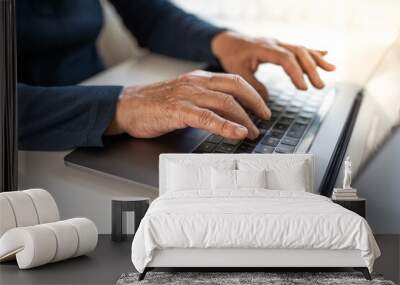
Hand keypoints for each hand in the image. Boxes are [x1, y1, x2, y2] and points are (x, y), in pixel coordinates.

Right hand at [106, 71, 270, 139]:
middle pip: (235, 87)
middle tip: (265, 117)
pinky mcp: (178, 110)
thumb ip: (204, 104)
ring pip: (225, 102)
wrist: (127, 107)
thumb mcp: (184, 99)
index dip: (251, 93)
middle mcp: (195, 83)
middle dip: (255, 103)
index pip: (232, 80)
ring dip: (244, 118)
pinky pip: (207, 117)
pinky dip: (226, 126)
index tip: (261, 107)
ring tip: (253, 132)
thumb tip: (227, 117)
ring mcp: (187, 95)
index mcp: (198, 79)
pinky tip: (237, 133)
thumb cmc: (154, 105)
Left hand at [211, 31, 335, 98]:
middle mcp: (274, 44)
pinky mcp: (281, 46)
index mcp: (263, 48)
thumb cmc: (232, 57)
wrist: (228, 42)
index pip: (285, 58)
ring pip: (301, 49)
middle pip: (298, 53)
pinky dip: (313, 52)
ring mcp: (279, 44)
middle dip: (311, 69)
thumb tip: (266, 101)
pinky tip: (325, 55)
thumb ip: (252, 86)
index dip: (296, 73)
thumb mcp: (237, 73)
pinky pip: (299, 48)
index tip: (303, 88)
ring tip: (331, 70)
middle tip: (320, 86)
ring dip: (316, 60)